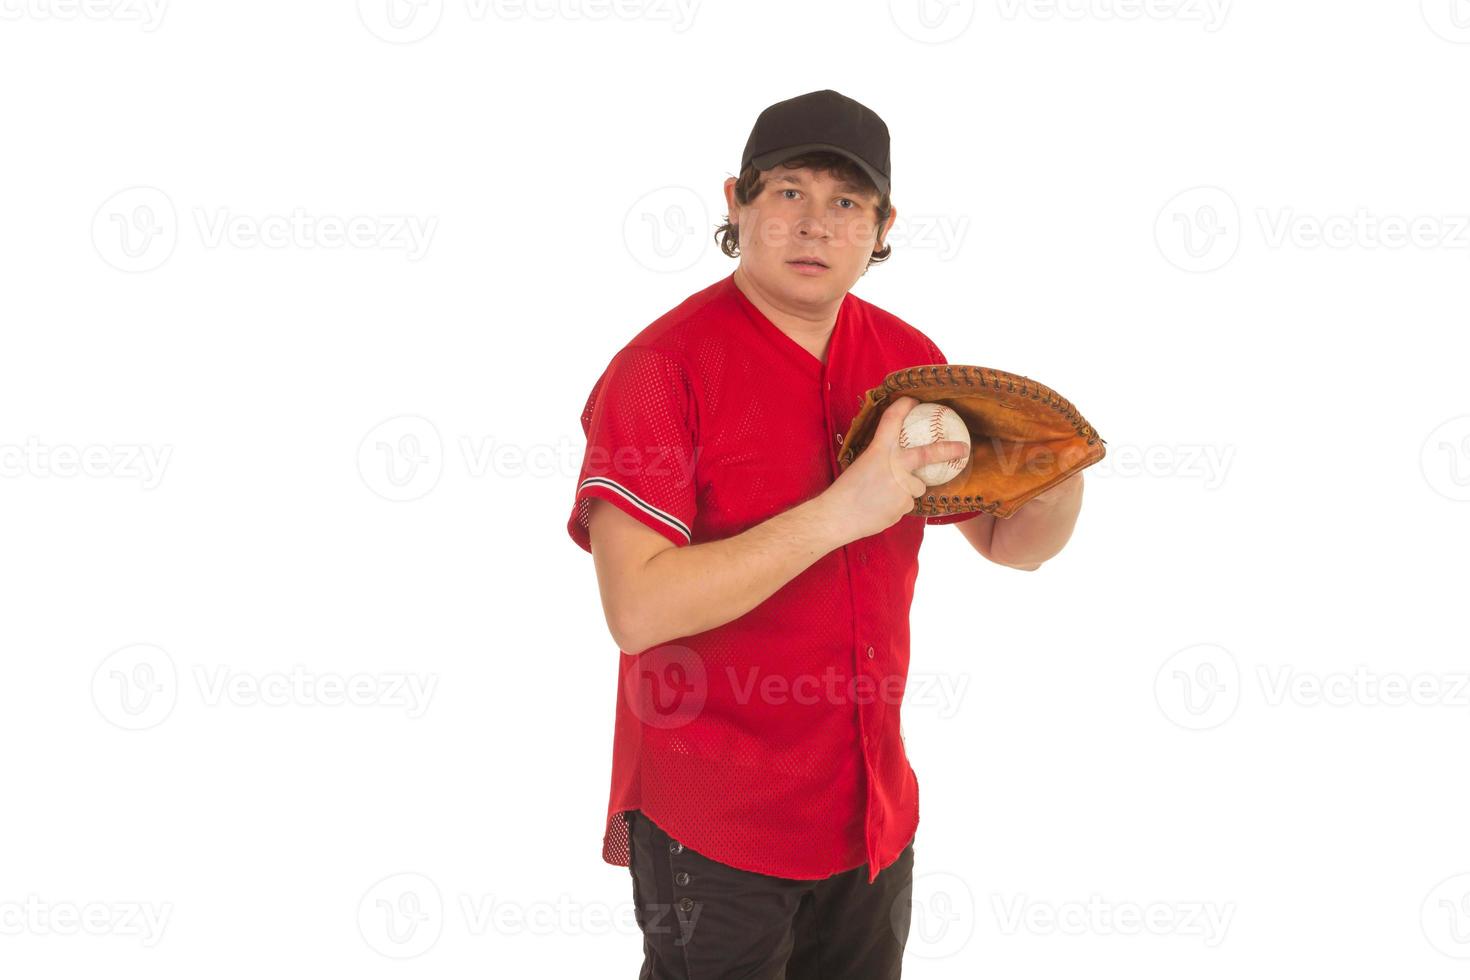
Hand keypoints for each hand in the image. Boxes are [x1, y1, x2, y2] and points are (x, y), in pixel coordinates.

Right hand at [823, 396, 971, 541]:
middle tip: (963, 448)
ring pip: (916, 486)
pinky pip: (907, 503)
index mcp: (879, 449)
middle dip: (949, 450)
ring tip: (884, 495)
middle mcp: (895, 464)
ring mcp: (902, 486)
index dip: (904, 406)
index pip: (893, 419)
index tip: (914, 401)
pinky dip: (897, 504)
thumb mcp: (862, 463)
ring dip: (907, 488)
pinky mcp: (905, 505)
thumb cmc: (846, 489)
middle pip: (929, 453)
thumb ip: (881, 458)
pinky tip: (881, 507)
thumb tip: (895, 457)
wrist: (838, 515)